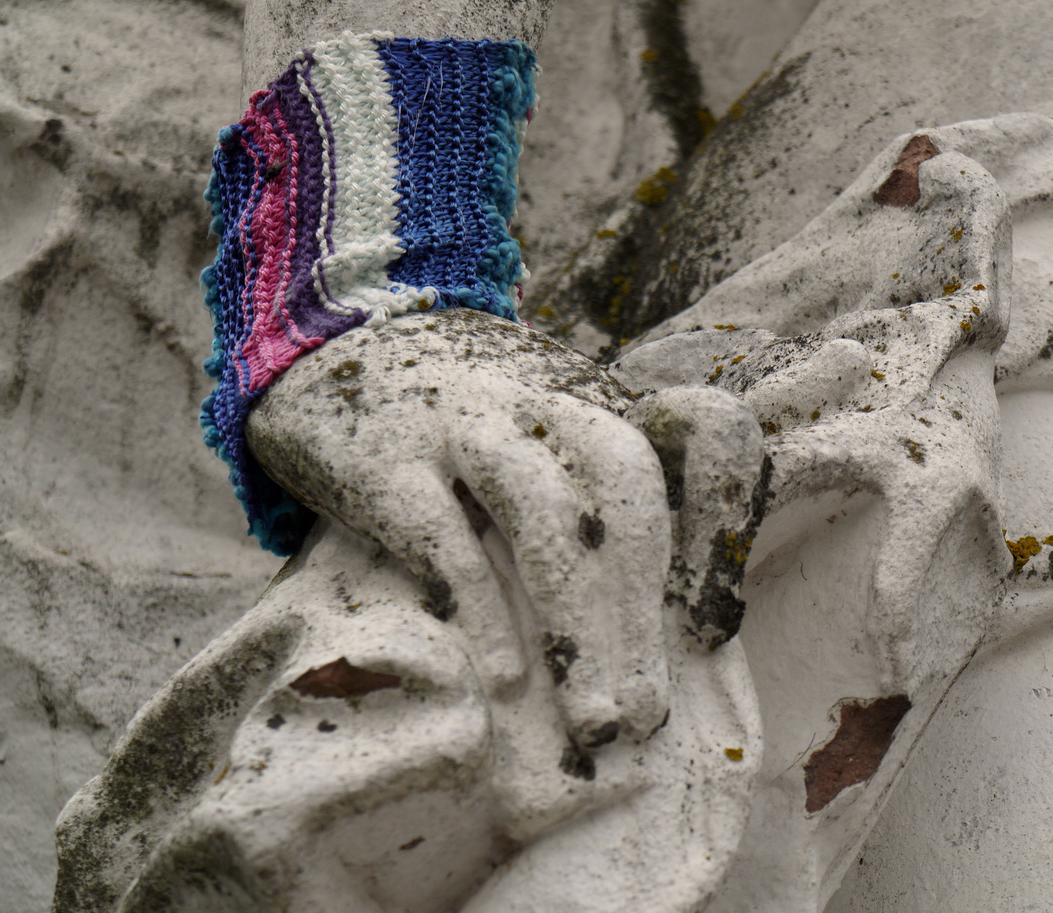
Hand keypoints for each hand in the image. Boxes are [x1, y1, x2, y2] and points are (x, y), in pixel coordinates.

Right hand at [247, 310, 683, 747]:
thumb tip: (673, 624)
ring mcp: (458, 417)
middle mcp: (539, 393)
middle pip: (624, 481)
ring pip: (541, 507)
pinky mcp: (380, 456)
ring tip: (595, 717)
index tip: (709, 631)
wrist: (330, 334)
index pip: (703, 430)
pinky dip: (482, 609)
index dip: (721, 524)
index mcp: (596, 391)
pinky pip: (442, 536)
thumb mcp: (547, 425)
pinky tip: (506, 680)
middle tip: (644, 714)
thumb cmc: (463, 417)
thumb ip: (603, 495)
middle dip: (643, 606)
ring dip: (579, 619)